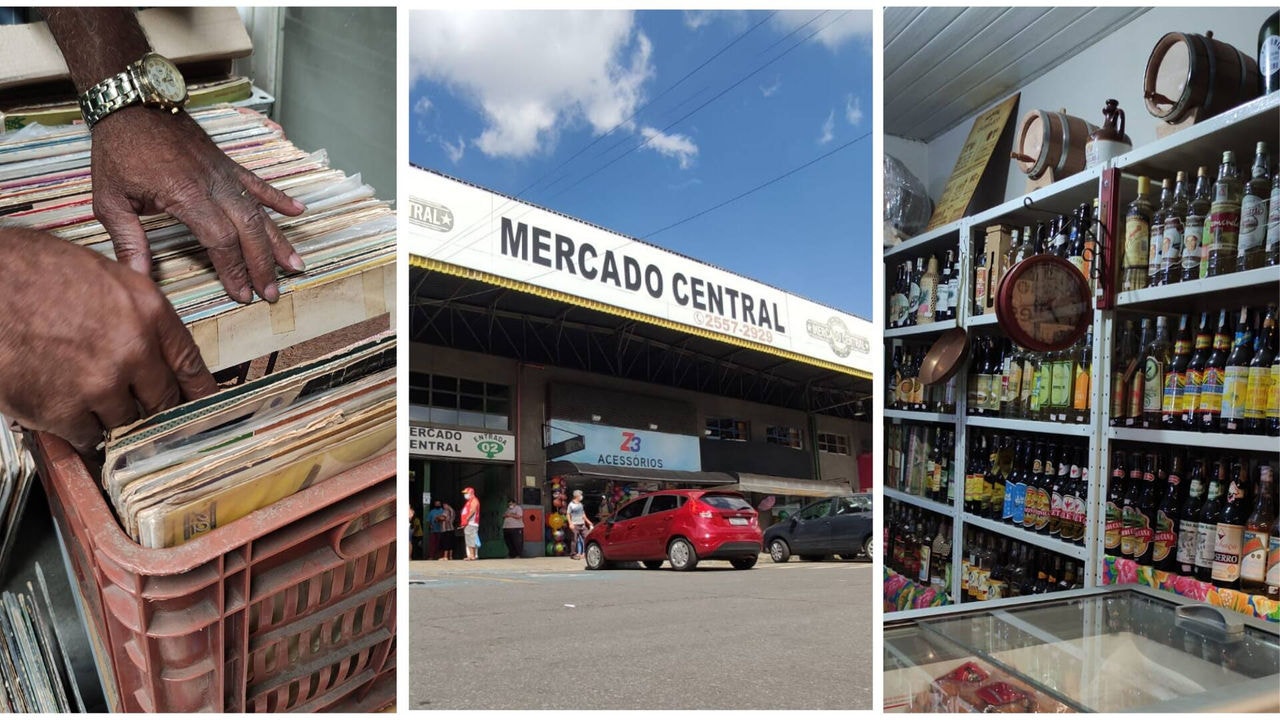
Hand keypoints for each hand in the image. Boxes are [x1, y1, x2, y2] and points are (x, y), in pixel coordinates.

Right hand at [0, 228, 218, 452]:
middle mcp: (133, 349)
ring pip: (126, 421)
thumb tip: (152, 338)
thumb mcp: (103, 275)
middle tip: (145, 411)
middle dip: (156, 408)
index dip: (200, 390)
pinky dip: (83, 433)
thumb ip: (135, 310)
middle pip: (163, 399)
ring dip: (114, 418)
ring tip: (93, 403)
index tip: (205, 405)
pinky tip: (73, 419)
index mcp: (148, 311)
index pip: (190, 363)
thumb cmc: (30, 270)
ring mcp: (99, 383)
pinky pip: (88, 437)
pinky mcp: (63, 409)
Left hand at [90, 106, 306, 303]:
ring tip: (295, 266)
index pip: (220, 240)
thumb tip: (136, 276)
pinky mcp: (226, 163)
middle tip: (271, 293)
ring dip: (279, 241)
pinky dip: (279, 198)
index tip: (241, 294)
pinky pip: (258, 184)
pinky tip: (298, 212)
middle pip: (248, 231)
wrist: (131, 102)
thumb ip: (127, 239)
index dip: (234, 269)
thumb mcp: (109, 198)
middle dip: (262, 265)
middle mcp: (213, 185)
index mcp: (186, 195)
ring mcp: (223, 173)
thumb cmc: (118, 149)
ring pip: (259, 212)